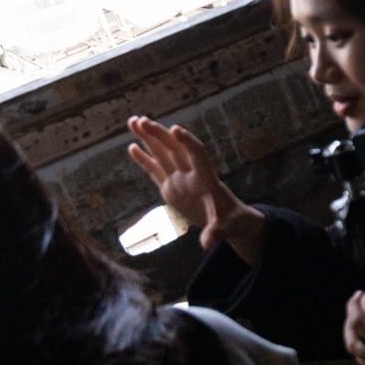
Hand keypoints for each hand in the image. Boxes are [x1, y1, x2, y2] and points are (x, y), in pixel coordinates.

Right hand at [125, 117, 265, 265]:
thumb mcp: (226, 228)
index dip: (188, 142)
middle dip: (159, 134)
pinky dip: (144, 159)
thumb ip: (215, 233)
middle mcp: (191, 175)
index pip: (198, 156)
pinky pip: (156, 170)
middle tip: (141, 120)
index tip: (175, 129)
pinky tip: (132, 146)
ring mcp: (180, 180)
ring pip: (163, 154)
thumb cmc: (232, 222)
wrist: (230, 221)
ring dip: (149, 138)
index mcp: (207, 181)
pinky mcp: (171, 188)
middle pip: (175, 149)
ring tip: (133, 121)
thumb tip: (207, 243)